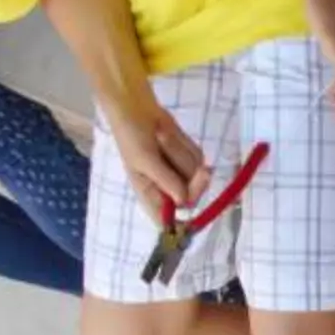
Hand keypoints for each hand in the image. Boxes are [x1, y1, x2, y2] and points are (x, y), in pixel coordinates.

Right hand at [102, 95, 211, 223]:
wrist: (135, 108)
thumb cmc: (131, 137)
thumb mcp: (144, 159)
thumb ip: (165, 180)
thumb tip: (184, 200)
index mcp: (151, 196)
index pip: (167, 221)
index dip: (180, 226)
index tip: (196, 220)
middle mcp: (167, 189)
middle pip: (191, 196)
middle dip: (195, 181)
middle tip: (203, 170)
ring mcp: (180, 174)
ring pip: (196, 173)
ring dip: (181, 152)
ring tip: (161, 136)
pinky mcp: (189, 158)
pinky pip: (198, 156)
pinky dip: (186, 144)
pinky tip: (169, 133)